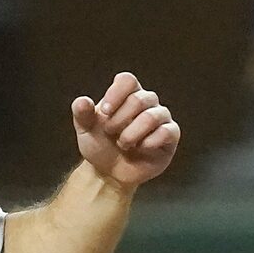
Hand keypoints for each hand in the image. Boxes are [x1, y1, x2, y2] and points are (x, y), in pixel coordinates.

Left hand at [71, 73, 180, 187]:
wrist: (110, 172)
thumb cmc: (100, 146)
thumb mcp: (86, 130)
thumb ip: (82, 114)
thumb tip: (82, 101)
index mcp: (127, 94)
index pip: (127, 80)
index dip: (116, 94)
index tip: (105, 112)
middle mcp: (147, 102)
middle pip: (139, 99)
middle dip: (120, 120)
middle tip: (110, 133)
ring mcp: (161, 118)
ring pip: (151, 116)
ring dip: (132, 134)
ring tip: (124, 144)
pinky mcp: (171, 135)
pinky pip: (167, 132)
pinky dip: (149, 142)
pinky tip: (141, 149)